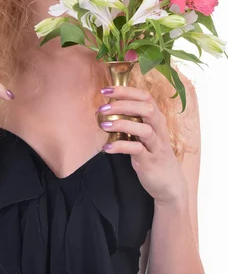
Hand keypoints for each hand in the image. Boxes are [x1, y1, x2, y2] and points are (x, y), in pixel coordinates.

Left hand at [97, 85, 186, 204]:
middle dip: (123, 104)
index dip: (126, 91)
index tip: (106, 90)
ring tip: (104, 125)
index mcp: (156, 119)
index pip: (145, 97)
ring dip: (122, 124)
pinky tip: (107, 147)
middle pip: (147, 108)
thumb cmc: (153, 154)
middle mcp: (159, 129)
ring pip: (144, 129)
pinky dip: (121, 146)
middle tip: (102, 108)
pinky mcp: (151, 161)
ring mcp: (156, 146)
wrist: (170, 183)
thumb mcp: (145, 134)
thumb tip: (106, 109)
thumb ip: (132, 120)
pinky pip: (137, 150)